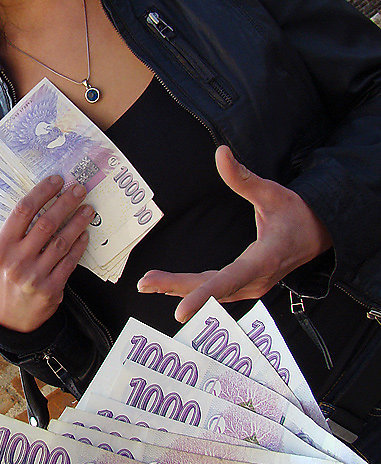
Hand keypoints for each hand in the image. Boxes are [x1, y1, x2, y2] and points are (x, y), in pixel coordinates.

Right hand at [0, 175, 93, 331]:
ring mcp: (35, 276)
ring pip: (62, 242)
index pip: (22, 211)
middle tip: (79, 189)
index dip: (42, 192)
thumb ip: (15, 234)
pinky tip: (85, 234)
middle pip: (46, 223)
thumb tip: (41, 202)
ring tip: (88, 209)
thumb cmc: (4, 280)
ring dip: (78, 222)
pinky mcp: (51, 289)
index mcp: (1, 248)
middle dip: (65, 202)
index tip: (57, 180)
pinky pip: (69, 262)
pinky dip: (79, 246)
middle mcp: (17, 261)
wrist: (7, 319)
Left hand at [138, 145, 332, 322]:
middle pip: (211, 290)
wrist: (319, 235)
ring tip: (148, 282)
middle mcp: (255, 281)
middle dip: (176, 287)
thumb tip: (221, 152)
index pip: (227, 281)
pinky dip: (192, 290)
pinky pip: (216, 291)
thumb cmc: (296, 213)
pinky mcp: (246, 286)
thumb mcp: (272, 192)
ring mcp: (251, 287)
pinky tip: (169, 286)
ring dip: (179, 289)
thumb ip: (243, 177)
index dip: (202, 296)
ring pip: (210, 293)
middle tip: (144, 283)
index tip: (180, 311)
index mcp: (262, 260)